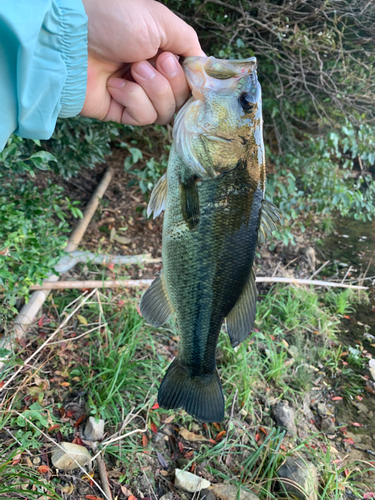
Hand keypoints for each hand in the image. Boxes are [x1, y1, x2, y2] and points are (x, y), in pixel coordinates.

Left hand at [80, 0, 204, 125]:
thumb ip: (188, 44)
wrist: (71, 36)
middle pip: (181, 99)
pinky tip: (116, 85)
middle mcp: (151, 75)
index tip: (188, 69)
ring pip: (165, 112)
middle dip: (172, 82)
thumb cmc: (114, 18)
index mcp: (162, 52)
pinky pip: (142, 118)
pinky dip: (133, 100)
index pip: (190, 80)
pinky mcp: (118, 110)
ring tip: (134, 69)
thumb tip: (203, 68)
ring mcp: (135, 94)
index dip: (193, 80)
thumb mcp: (162, 22)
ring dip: (154, 90)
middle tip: (156, 61)